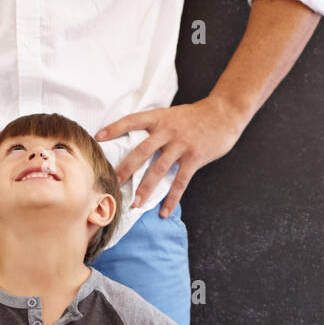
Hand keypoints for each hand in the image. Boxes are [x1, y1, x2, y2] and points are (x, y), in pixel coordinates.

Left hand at [96, 96, 244, 216]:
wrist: (225, 112)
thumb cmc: (196, 117)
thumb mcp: (173, 115)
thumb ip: (156, 128)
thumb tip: (136, 145)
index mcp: (160, 118)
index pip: (132, 120)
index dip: (115, 128)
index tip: (98, 137)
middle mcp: (168, 130)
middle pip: (141, 151)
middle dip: (125, 169)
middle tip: (112, 184)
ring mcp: (182, 144)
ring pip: (159, 169)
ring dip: (146, 188)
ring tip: (135, 204)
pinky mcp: (195, 157)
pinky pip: (181, 182)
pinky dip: (172, 198)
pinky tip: (164, 212)